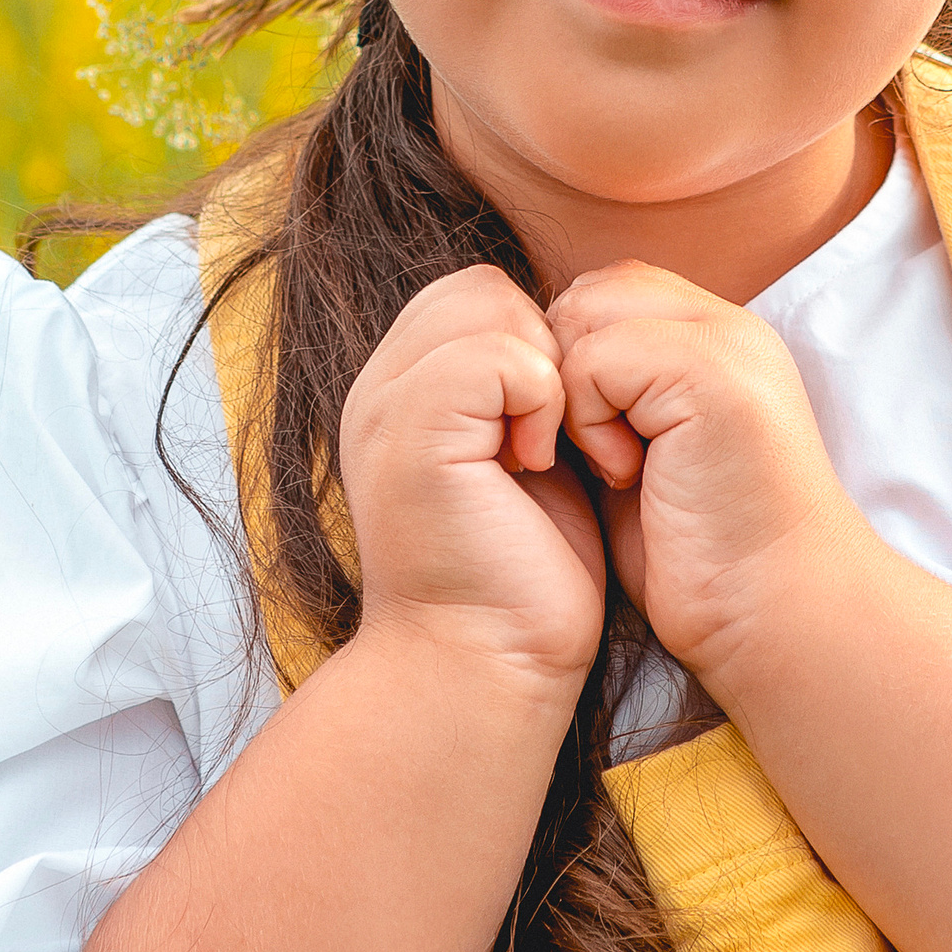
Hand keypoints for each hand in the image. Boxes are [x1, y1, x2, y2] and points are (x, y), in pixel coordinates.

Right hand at [338, 266, 605, 695]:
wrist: (489, 663)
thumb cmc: (521, 575)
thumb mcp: (522, 456)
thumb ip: (520, 389)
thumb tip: (572, 329)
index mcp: (401, 392)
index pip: (474, 294)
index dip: (535, 340)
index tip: (554, 427)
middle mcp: (379, 391)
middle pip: (480, 288)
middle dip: (541, 346)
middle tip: (553, 438)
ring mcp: (387, 409)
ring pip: (488, 306)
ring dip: (543, 372)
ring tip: (543, 451)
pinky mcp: (414, 434)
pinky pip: (496, 356)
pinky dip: (539, 401)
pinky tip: (537, 465)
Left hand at [546, 264, 866, 686]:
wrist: (773, 614)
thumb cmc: (703, 557)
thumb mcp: (647, 455)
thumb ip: (613, 393)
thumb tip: (536, 361)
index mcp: (719, 342)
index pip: (610, 293)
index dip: (573, 359)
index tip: (584, 442)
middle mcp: (728, 327)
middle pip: (590, 293)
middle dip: (564, 372)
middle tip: (598, 453)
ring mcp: (725, 342)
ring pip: (585, 316)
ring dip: (574, 396)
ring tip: (618, 465)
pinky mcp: (709, 372)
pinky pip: (593, 360)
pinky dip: (589, 423)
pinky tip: (627, 475)